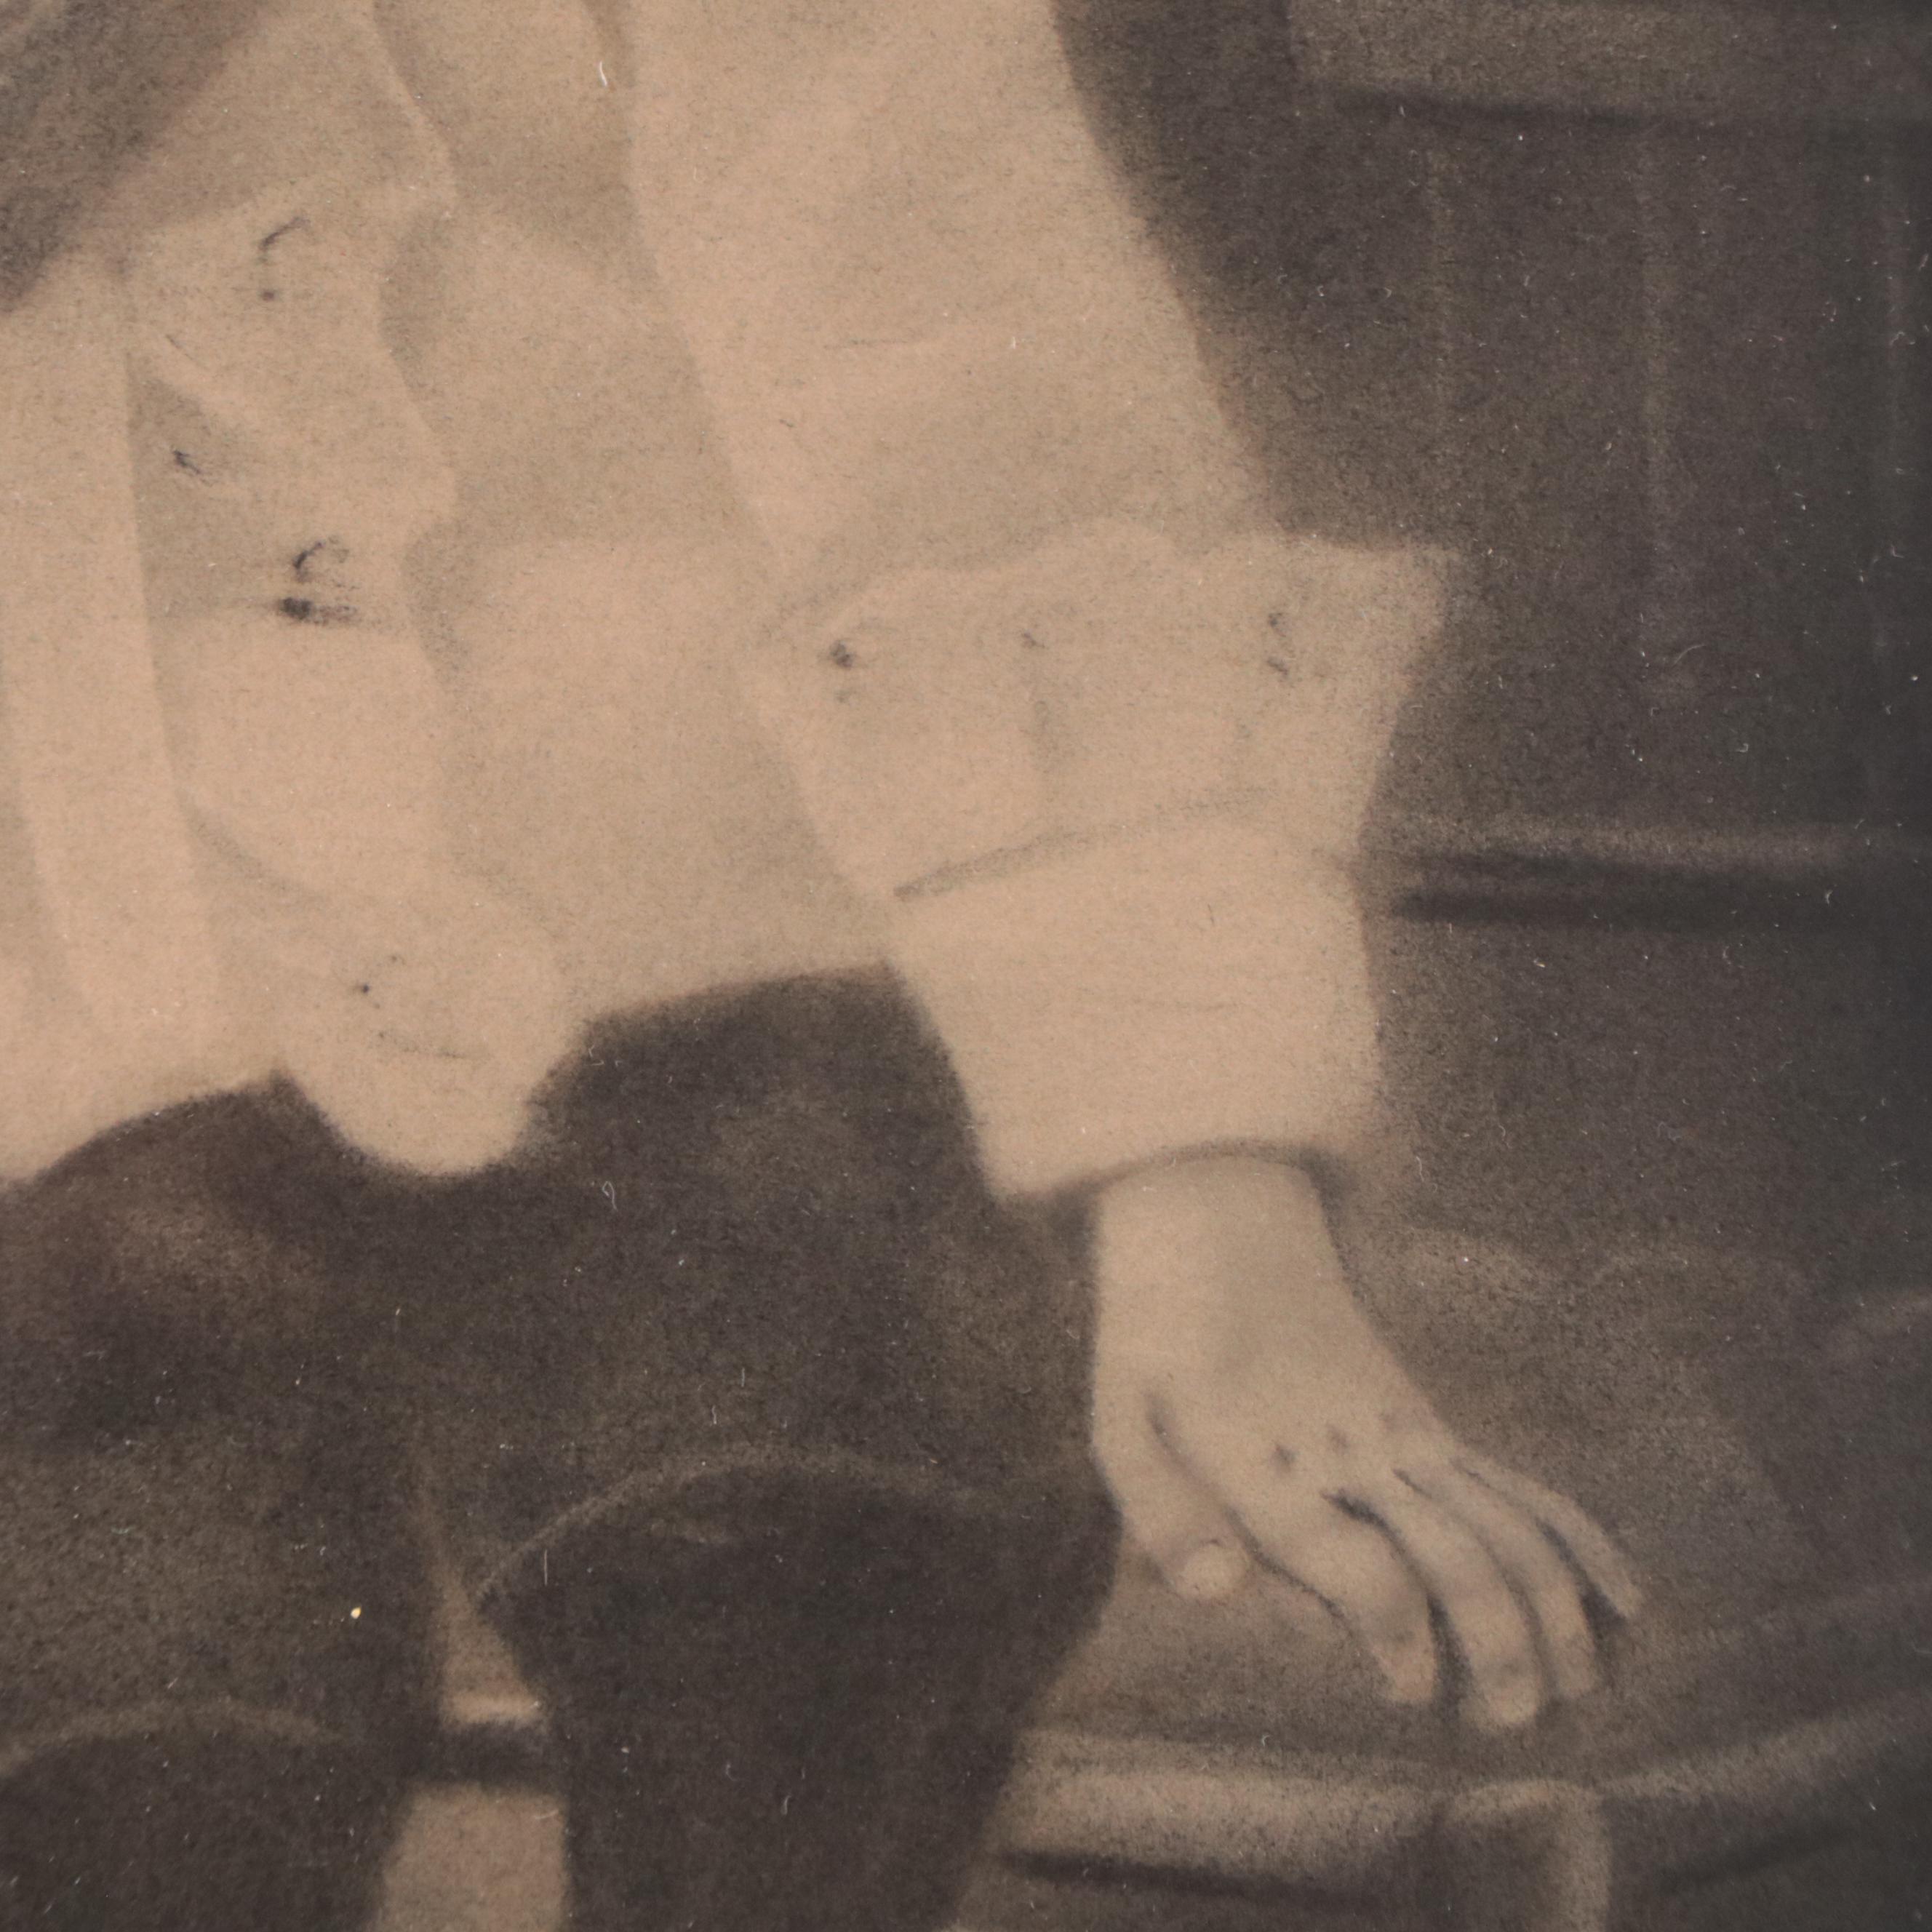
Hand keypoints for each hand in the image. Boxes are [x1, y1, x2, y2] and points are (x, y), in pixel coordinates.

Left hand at [1089, 1155, 1641, 1730]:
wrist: (1219, 1219)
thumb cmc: (1156, 1335)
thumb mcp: (1122, 1418)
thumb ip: (1163, 1512)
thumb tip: (1217, 1596)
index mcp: (1277, 1469)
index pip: (1361, 1564)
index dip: (1396, 1632)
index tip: (1411, 1691)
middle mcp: (1355, 1457)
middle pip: (1458, 1556)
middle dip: (1499, 1647)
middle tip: (1511, 1726)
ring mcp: (1404, 1435)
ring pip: (1507, 1526)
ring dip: (1553, 1610)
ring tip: (1578, 1693)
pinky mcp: (1427, 1423)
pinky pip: (1518, 1485)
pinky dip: (1577, 1540)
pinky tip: (1623, 1599)